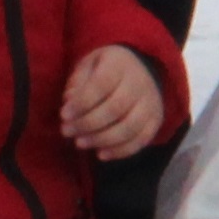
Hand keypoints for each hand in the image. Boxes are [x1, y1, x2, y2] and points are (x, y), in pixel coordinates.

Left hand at [60, 43, 165, 160]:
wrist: (138, 70)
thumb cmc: (104, 70)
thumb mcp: (87, 66)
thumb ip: (77, 83)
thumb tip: (70, 102)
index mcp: (120, 63)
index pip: (102, 84)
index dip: (82, 102)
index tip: (63, 114)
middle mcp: (140, 82)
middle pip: (115, 108)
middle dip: (87, 123)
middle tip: (67, 131)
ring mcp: (151, 102)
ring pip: (129, 127)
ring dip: (101, 139)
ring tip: (80, 143)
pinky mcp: (155, 120)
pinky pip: (141, 140)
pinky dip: (120, 151)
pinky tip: (101, 154)